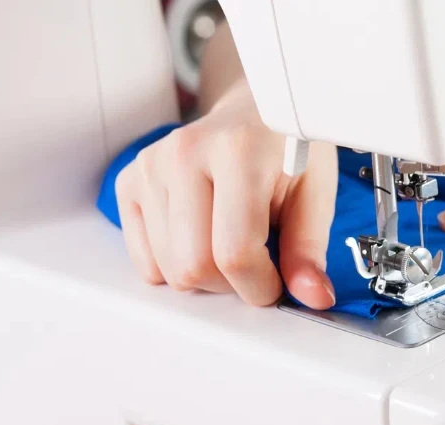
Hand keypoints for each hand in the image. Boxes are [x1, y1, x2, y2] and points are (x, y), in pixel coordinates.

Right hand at [115, 81, 337, 308]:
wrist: (251, 108)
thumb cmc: (285, 149)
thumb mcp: (315, 193)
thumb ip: (309, 248)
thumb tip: (314, 296)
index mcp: (238, 151)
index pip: (235, 252)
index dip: (259, 287)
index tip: (277, 283)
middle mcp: (184, 154)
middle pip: (193, 267)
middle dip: (231, 286)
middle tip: (256, 265)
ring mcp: (151, 167)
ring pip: (167, 270)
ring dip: (205, 278)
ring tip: (230, 247)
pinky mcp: (130, 181)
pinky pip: (144, 261)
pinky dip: (175, 267)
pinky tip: (202, 240)